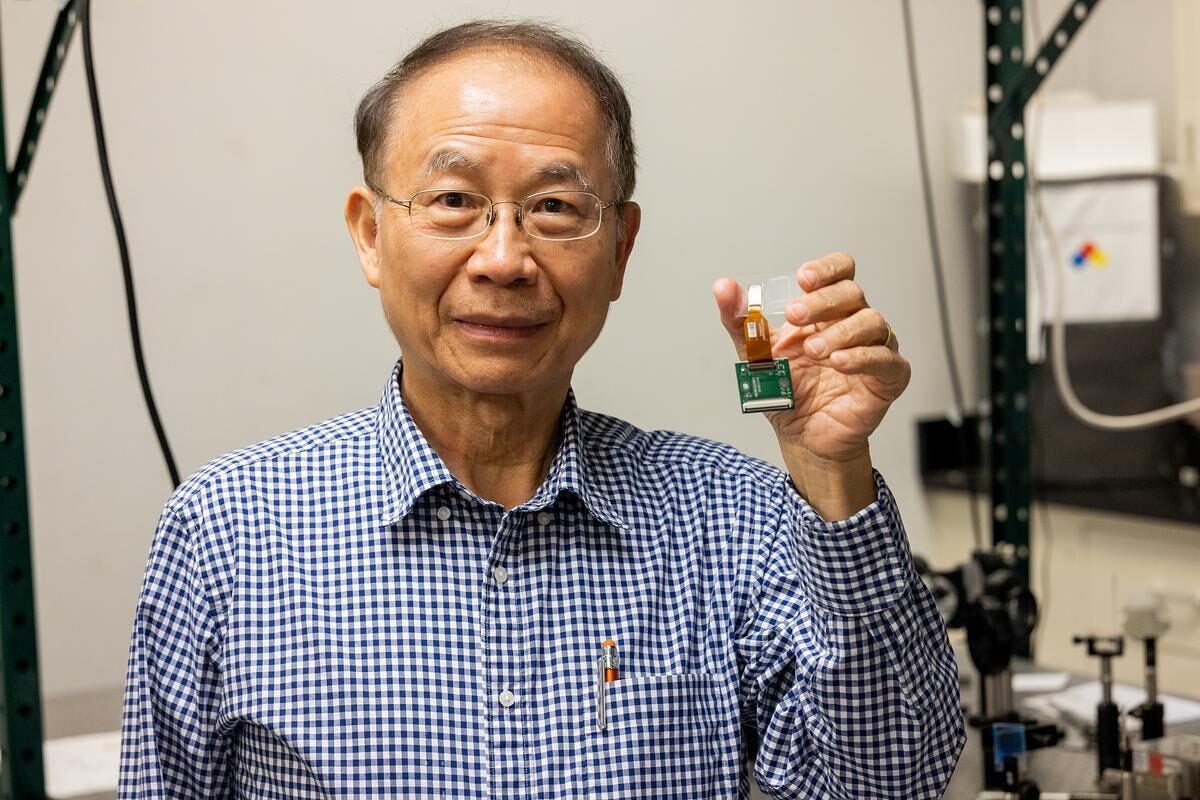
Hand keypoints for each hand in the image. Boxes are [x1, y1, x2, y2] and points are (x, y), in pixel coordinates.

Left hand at [714, 253, 909, 512]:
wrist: (801, 437)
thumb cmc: (786, 391)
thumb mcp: (755, 353)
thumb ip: (740, 320)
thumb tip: (722, 286)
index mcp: (825, 311)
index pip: (839, 271)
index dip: (826, 268)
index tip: (803, 278)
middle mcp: (853, 324)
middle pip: (852, 292)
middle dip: (822, 301)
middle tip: (795, 316)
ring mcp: (874, 348)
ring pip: (872, 321)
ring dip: (841, 331)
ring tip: (813, 350)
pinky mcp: (888, 378)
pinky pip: (886, 360)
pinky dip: (862, 358)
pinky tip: (839, 363)